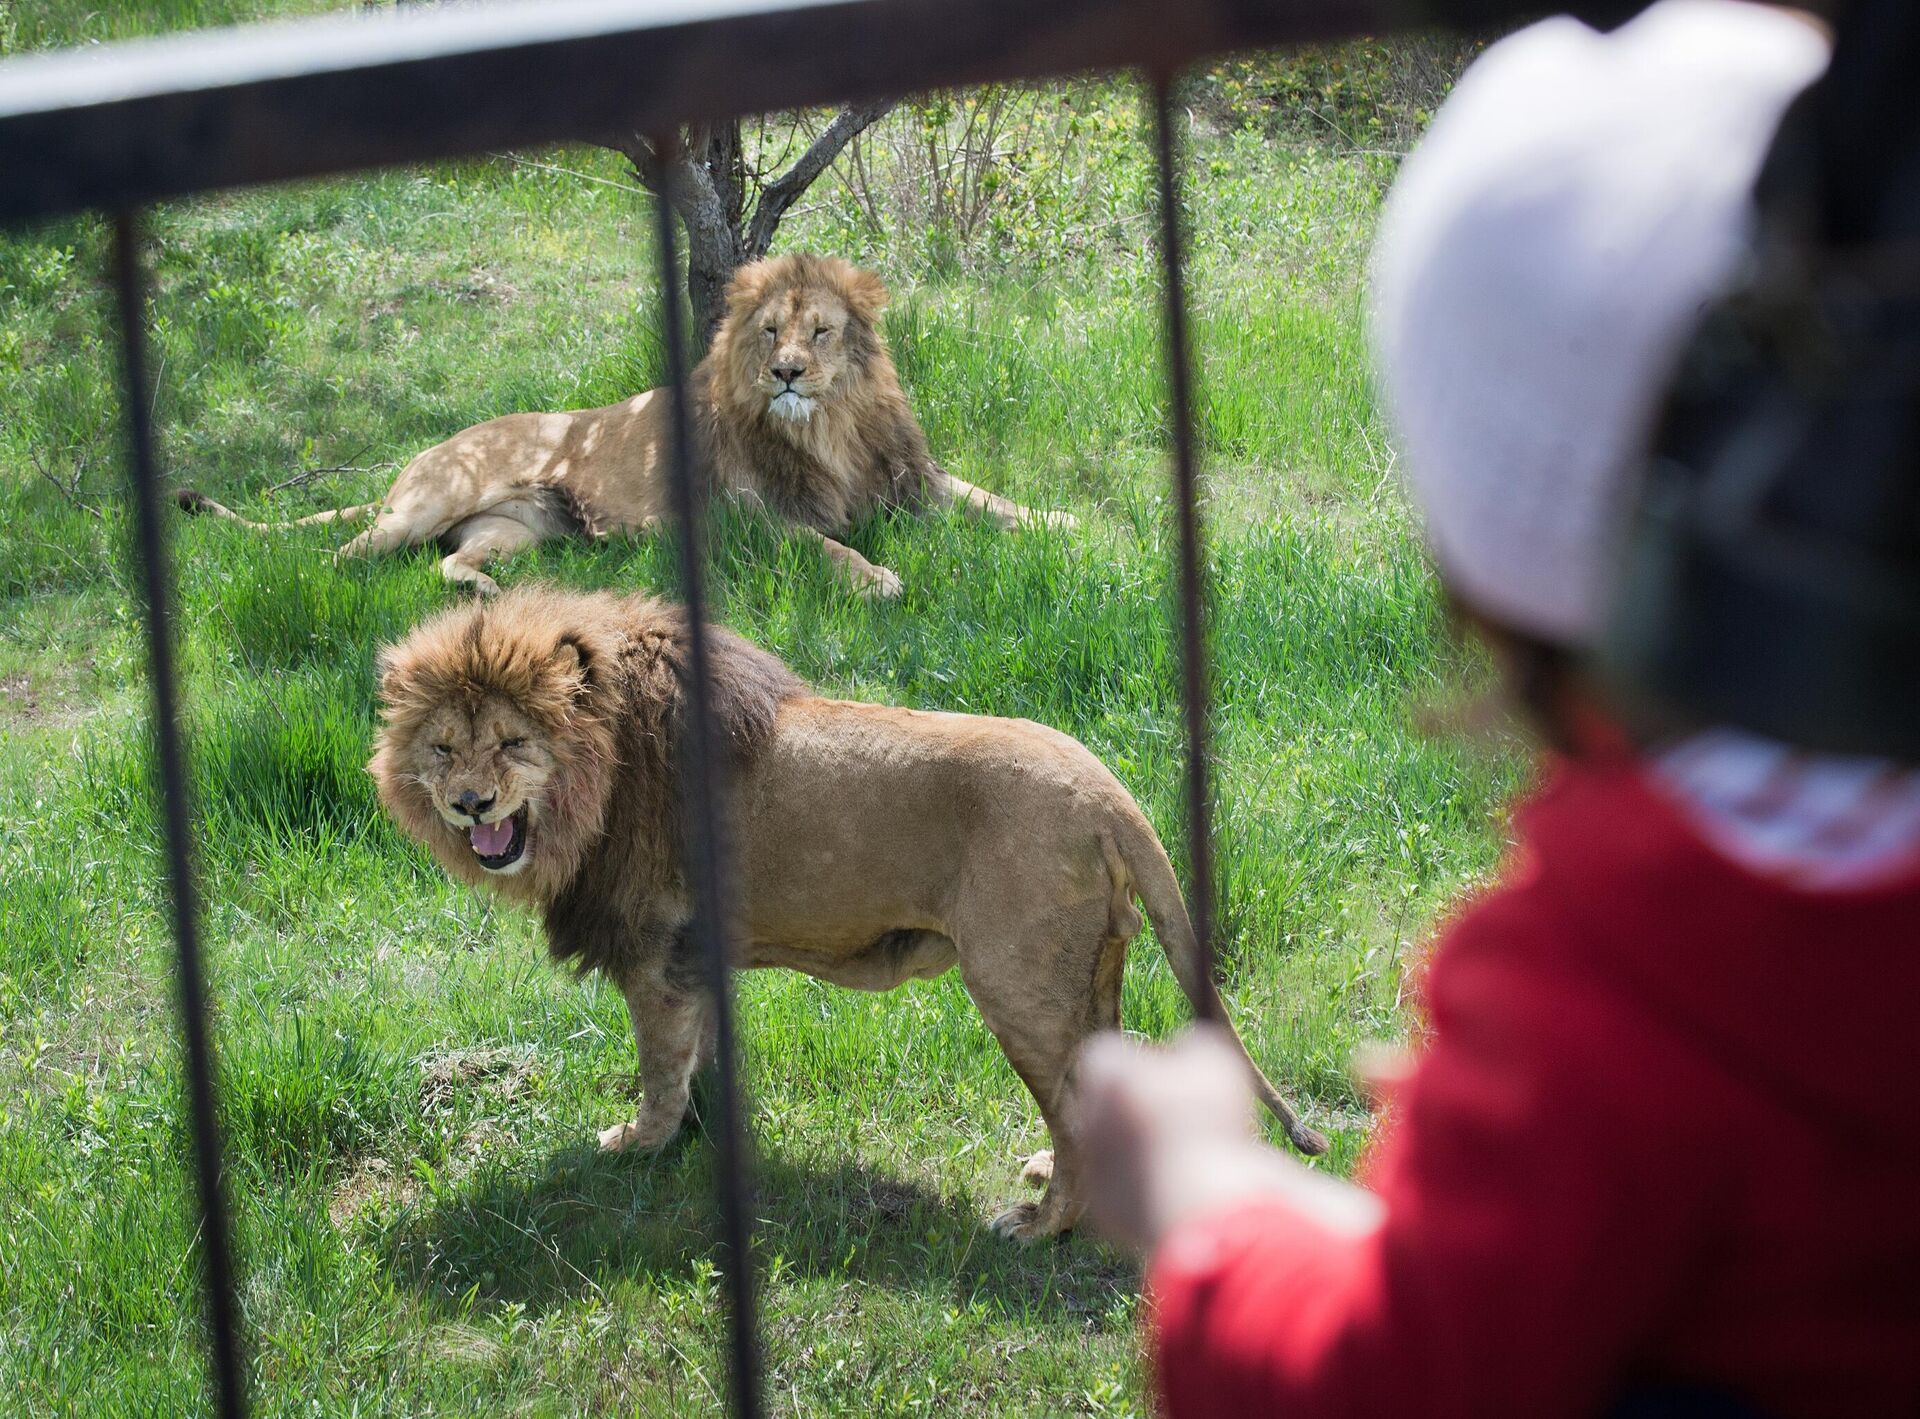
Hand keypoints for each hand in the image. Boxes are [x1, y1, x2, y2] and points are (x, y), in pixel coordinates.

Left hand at [1077, 1026, 1381, 1253]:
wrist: (1198, 1207)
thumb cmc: (1206, 1125)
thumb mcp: (1216, 1065)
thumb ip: (1196, 1046)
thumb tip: (1188, 1048)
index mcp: (1105, 1077)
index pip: (1109, 1054)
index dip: (1141, 1060)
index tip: (1172, 1073)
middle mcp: (1088, 1120)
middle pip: (1106, 1103)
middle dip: (1137, 1106)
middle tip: (1179, 1116)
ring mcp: (1093, 1167)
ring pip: (1116, 1149)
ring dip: (1144, 1149)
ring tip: (1187, 1156)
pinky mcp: (1106, 1210)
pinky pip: (1126, 1190)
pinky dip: (1148, 1188)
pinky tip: (1181, 1189)